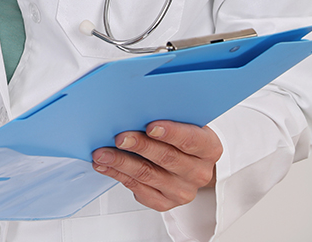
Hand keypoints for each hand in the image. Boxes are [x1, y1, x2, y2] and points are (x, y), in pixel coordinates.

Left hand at [91, 120, 221, 211]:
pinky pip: (138, 189)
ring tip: (102, 153)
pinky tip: (104, 166)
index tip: (150, 126)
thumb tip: (135, 108)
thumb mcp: (183, 122)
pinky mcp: (164, 203)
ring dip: (121, 162)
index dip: (171, 133)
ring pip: (147, 175)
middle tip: (119, 137)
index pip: (191, 140)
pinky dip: (117, 175)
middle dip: (140, 146)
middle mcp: (199, 172)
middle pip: (166, 158)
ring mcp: (182, 191)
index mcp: (209, 148)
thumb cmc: (180, 136)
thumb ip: (167, 115)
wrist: (187, 162)